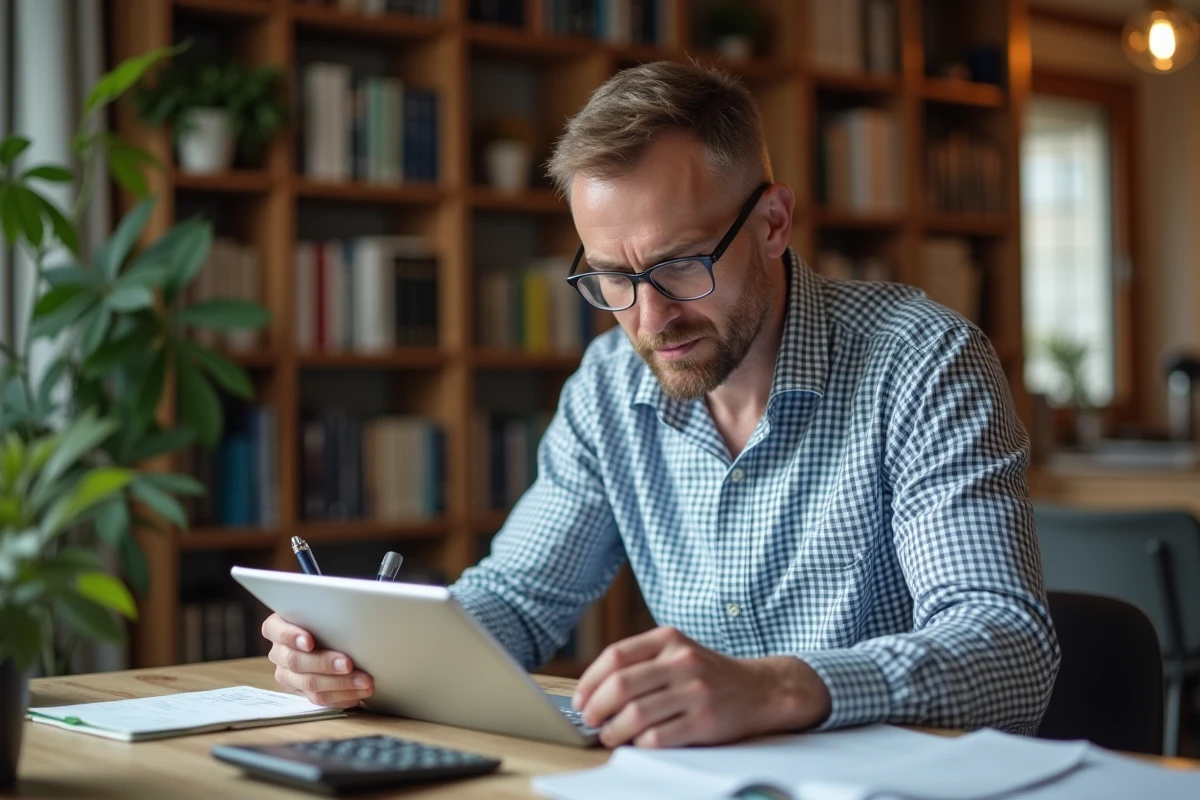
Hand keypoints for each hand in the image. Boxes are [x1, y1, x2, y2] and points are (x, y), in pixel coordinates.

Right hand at [262, 613, 373, 707]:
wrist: (333, 633)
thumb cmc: (327, 616)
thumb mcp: (324, 609)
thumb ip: (326, 611)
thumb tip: (350, 607)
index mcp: (277, 627)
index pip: (275, 630)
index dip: (291, 636)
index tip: (309, 641)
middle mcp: (279, 652)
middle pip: (296, 661)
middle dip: (325, 663)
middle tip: (348, 664)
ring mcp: (289, 674)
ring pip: (310, 684)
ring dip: (340, 684)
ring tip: (364, 681)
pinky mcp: (303, 691)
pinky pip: (321, 698)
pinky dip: (343, 696)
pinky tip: (359, 693)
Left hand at [572, 626, 831, 747]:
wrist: (762, 689)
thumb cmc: (708, 674)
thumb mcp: (678, 651)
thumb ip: (642, 661)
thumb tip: (593, 689)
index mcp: (669, 639)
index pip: (615, 656)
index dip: (590, 681)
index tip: (581, 699)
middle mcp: (682, 661)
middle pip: (621, 685)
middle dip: (596, 707)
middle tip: (590, 720)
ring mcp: (695, 691)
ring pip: (636, 714)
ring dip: (614, 730)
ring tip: (610, 735)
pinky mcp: (706, 720)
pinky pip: (659, 736)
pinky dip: (640, 743)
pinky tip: (637, 742)